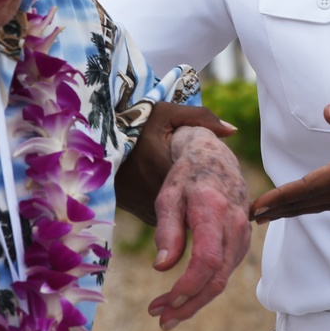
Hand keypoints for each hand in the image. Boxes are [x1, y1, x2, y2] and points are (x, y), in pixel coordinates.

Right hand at [115, 101, 237, 224]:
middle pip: (192, 206)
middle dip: (203, 199)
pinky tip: (178, 195)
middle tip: (212, 185)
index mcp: (165, 168)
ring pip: (179, 215)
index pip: (199, 189)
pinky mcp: (139, 212)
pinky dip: (173, 210)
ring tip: (195, 188)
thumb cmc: (136, 122)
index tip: (221, 181)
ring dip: (188, 206)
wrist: (97, 139)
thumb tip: (232, 131)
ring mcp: (145, 206)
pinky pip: (165, 217)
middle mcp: (154, 193)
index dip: (213, 186)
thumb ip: (201, 118)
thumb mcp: (167, 113)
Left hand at [147, 126, 250, 330]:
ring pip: (223, 279)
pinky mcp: (242, 242)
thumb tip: (161, 266)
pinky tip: (185, 295)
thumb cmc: (187, 176)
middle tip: (161, 320)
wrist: (217, 159)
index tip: (165, 302)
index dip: (188, 287)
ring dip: (195, 300)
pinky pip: (226, 271)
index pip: (207, 260)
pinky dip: (206, 288)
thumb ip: (166, 230)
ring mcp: (242, 235)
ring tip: (166, 312)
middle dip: (189, 304)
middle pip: (217, 278)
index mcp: (213, 210)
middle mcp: (234, 225)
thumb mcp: (168, 196)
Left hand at [250, 103, 329, 222]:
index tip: (259, 204)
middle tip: (244, 215)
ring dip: (284, 210)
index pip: (310, 186)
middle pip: (304, 202)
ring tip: (259, 215)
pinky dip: (300, 208)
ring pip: (311, 206)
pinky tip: (288, 209)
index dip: (282, 195)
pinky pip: (320, 205)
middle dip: (274, 208)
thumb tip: (327, 110)